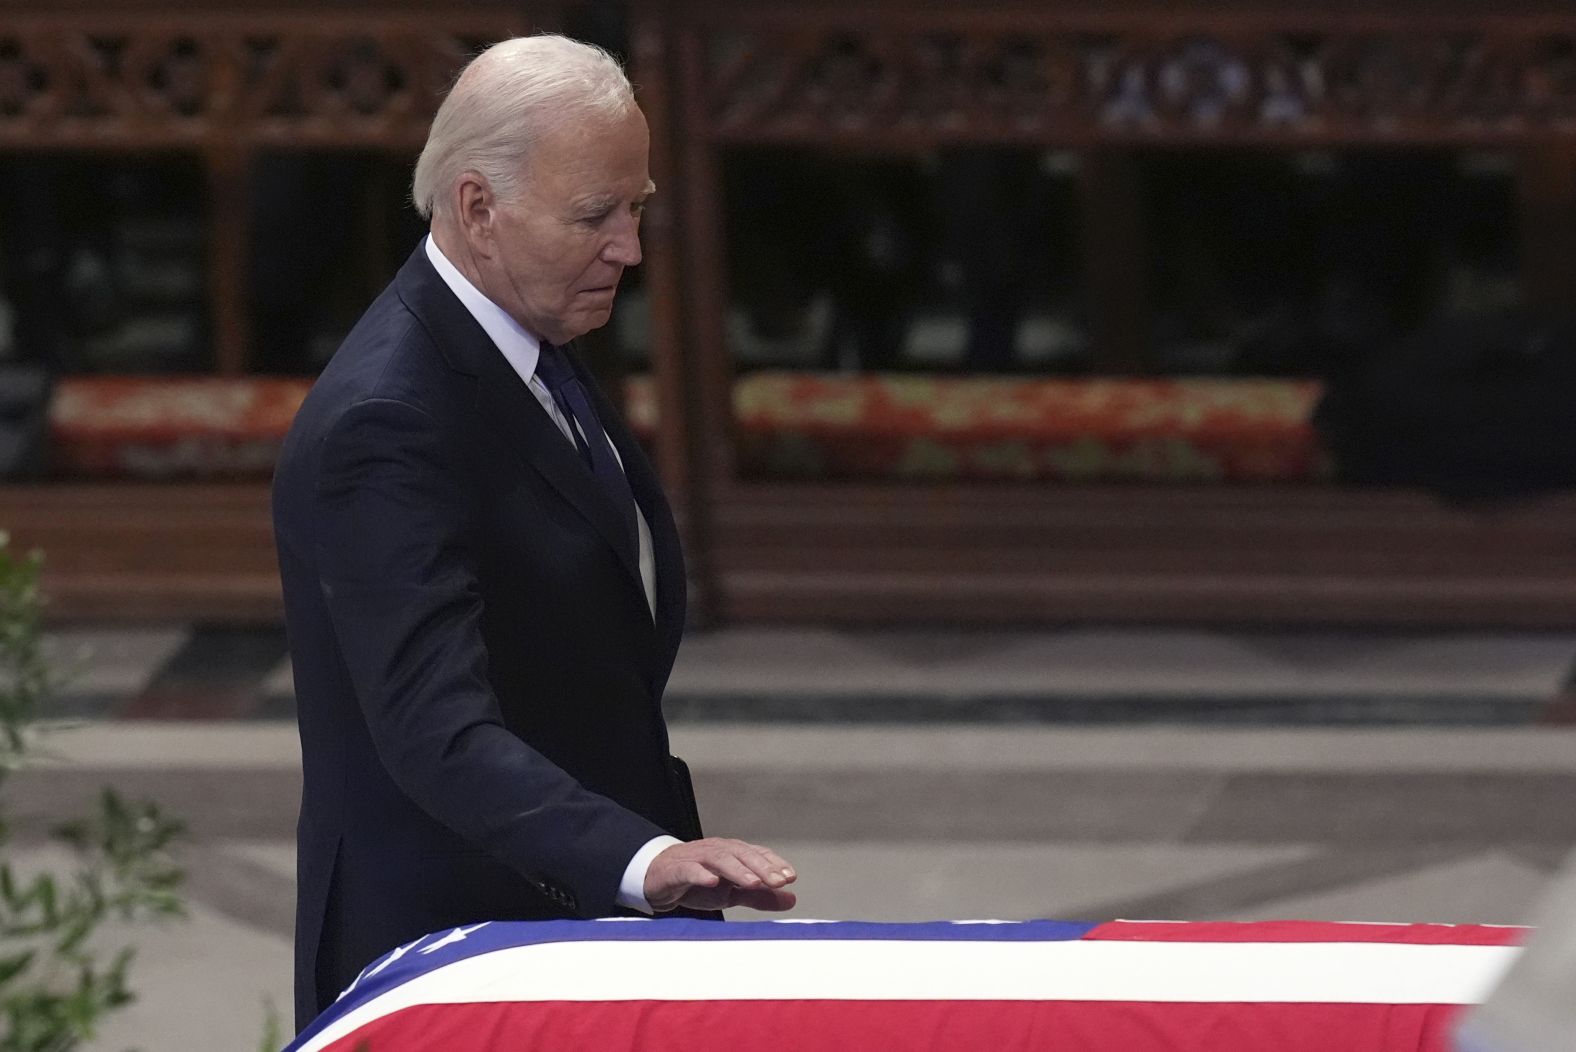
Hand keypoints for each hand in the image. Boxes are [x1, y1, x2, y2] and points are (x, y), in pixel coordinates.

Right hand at [644, 838, 796, 912]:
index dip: (774, 864)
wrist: (657, 880)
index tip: (790, 878)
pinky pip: (689, 869)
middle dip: (761, 867)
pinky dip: (701, 873)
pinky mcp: (676, 869)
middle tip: (777, 882)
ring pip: (719, 858)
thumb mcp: (732, 893)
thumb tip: (791, 899)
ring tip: (753, 882)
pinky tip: (712, 881)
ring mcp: (695, 858)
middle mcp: (716, 851)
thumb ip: (759, 896)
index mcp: (732, 854)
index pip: (757, 854)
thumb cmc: (697, 884)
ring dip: (738, 869)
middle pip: (741, 854)